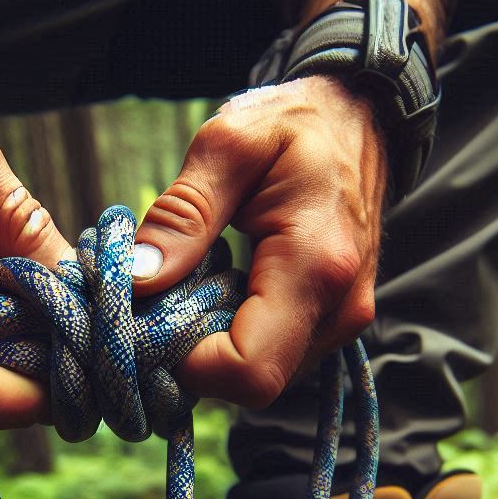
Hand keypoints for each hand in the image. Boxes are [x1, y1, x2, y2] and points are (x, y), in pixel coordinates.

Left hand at [134, 75, 385, 406]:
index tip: (148, 320)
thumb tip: (137, 281)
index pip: (250, 371)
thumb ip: (183, 214)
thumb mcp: (229, 145)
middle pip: (252, 384)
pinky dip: (232, 334)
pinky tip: (213, 290)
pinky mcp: (333, 321)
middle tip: (154, 301)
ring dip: (211, 346)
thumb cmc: (295, 121)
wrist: (360, 115)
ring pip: (261, 375)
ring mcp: (341, 321)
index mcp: (316, 266)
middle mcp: (339, 309)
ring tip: (186, 286)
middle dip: (191, 356)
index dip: (188, 364)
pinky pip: (274, 353)